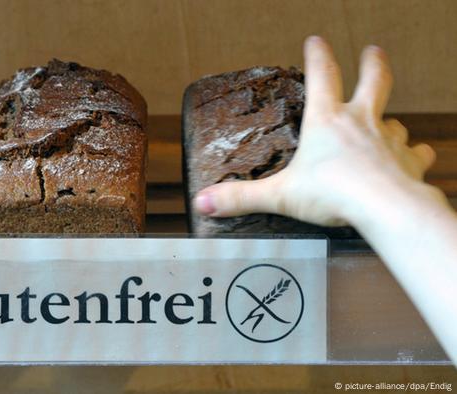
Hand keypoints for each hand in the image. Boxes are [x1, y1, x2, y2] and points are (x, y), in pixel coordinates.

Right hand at [193, 36, 441, 227]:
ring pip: (396, 119)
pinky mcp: (410, 161)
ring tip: (389, 121)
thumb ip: (241, 198)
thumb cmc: (333, 195)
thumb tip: (203, 201)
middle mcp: (361, 122)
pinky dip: (416, 153)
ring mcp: (389, 139)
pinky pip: (417, 152)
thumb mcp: (279, 195)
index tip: (315, 40)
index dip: (318, 55)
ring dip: (390, 117)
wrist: (384, 208)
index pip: (322, 75)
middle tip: (372, 51)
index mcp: (327, 121)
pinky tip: (414, 155)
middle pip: (374, 80)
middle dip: (372, 63)